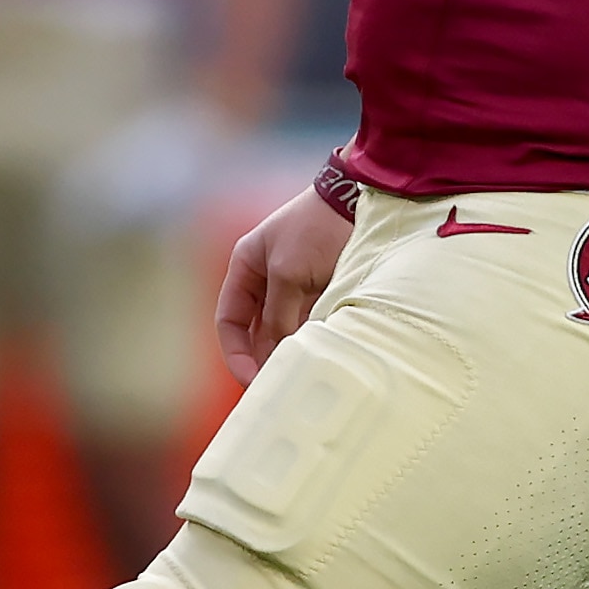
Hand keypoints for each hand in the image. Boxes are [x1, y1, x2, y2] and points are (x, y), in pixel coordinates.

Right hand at [212, 184, 353, 382]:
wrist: (360, 201)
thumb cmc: (316, 228)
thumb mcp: (289, 272)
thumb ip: (278, 315)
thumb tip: (276, 354)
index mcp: (245, 267)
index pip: (229, 320)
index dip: (236, 353)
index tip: (252, 381)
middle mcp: (265, 279)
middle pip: (255, 331)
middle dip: (264, 359)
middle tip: (279, 388)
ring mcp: (294, 286)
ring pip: (284, 331)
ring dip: (290, 352)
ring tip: (301, 377)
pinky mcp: (322, 291)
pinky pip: (310, 325)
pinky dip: (313, 342)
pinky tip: (321, 358)